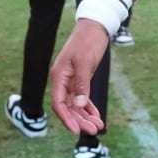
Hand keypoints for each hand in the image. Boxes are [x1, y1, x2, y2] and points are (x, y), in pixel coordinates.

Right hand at [51, 19, 108, 134]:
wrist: (95, 26)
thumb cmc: (87, 41)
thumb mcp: (85, 61)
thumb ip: (82, 83)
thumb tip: (79, 105)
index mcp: (59, 76)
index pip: (59, 103)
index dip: (66, 118)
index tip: (76, 131)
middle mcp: (63, 81)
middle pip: (68, 107)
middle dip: (80, 120)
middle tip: (93, 131)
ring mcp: (72, 80)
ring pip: (76, 104)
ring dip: (86, 116)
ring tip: (98, 127)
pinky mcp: (81, 79)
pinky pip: (83, 98)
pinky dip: (89, 107)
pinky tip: (97, 116)